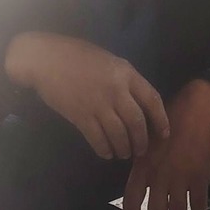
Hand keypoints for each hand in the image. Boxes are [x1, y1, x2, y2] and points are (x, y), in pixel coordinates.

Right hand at [5, 33, 168, 160]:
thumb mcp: (109, 61)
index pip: (153, 100)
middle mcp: (116, 90)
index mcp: (127, 73)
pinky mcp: (80, 116)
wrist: (45, 58)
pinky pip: (98, 139)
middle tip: (141, 150)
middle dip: (142, 141)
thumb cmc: (77, 56)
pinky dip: (104, 149)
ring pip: (119, 134)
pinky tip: (106, 153)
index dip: (161, 120)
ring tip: (124, 154)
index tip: (164, 134)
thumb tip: (137, 102)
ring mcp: (98, 104)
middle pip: (137, 123)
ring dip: (124, 148)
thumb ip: (125, 80)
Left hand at [122, 77, 209, 209]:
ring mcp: (181, 176)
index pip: (132, 199)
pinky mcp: (200, 175)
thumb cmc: (171, 119)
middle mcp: (160, 174)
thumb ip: (145, 164)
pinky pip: (199, 202)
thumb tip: (144, 184)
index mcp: (143, 165)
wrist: (198, 109)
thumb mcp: (149, 140)